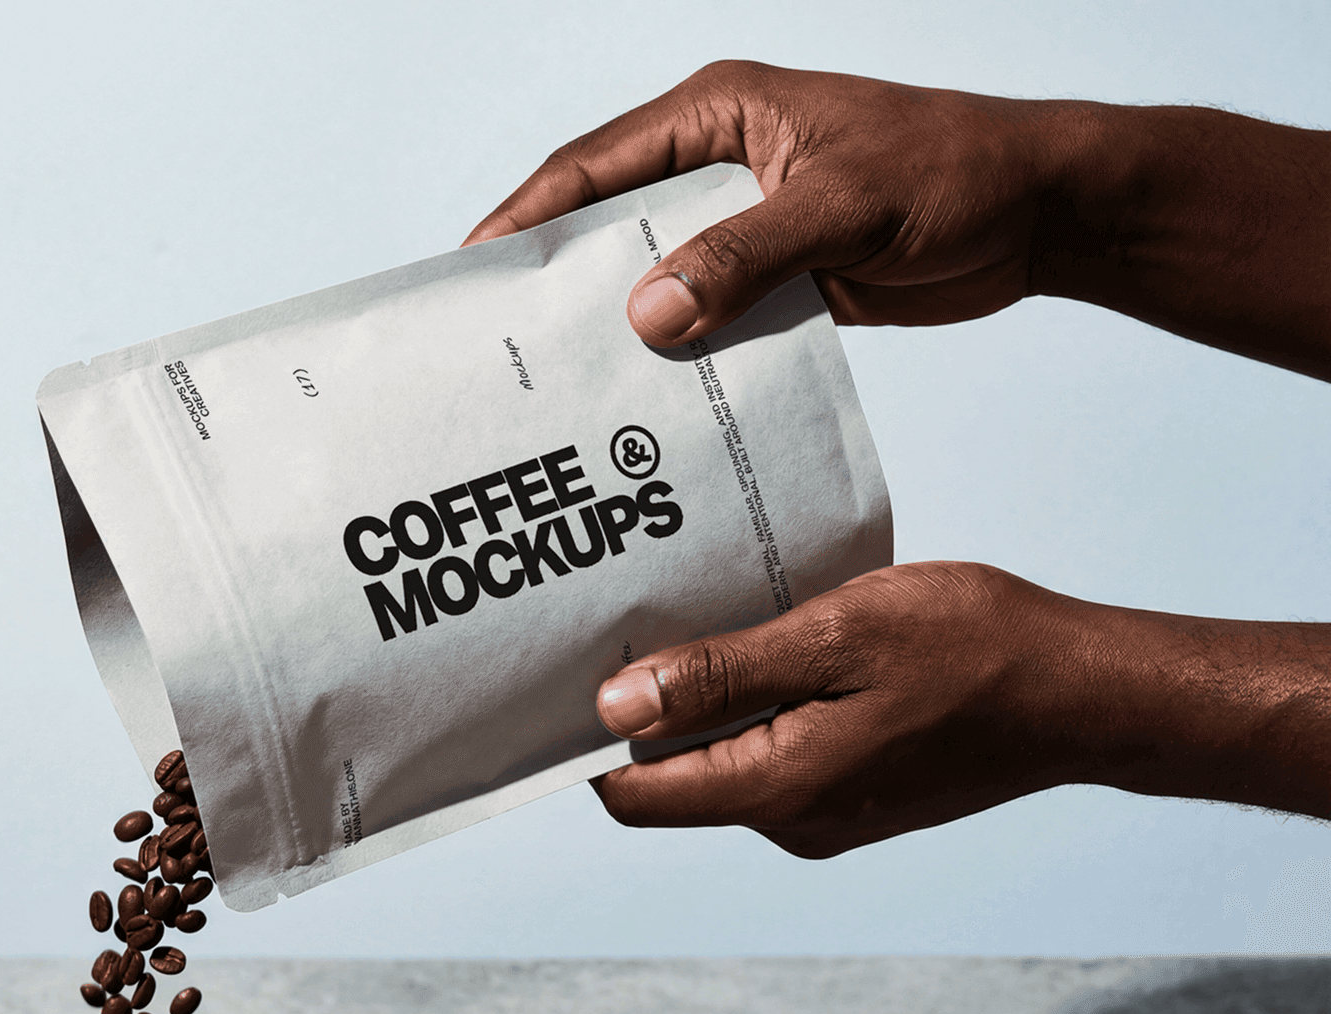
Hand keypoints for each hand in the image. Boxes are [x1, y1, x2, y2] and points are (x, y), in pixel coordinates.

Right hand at [464, 62, 1330, 376]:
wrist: (1041, 212)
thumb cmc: (954, 176)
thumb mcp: (844, 208)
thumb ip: (746, 256)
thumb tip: (647, 316)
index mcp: (719, 113)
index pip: (595, 165)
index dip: (527, 218)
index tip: (473, 275)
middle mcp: (720, 161)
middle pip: (610, 222)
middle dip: (557, 279)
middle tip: (499, 346)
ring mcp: (746, 220)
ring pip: (654, 274)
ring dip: (615, 324)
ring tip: (558, 386)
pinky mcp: (776, 272)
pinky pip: (706, 313)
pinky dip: (678, 351)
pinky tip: (647, 399)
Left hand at [590, 562, 1330, 855]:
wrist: (1082, 692)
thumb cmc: (971, 650)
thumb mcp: (834, 638)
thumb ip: (722, 675)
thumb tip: (613, 705)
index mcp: (774, 788)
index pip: (632, 793)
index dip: (583, 743)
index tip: (560, 674)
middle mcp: (789, 817)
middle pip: (670, 776)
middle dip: (638, 710)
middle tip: (620, 621)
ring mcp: (823, 810)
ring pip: (722, 759)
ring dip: (701, 699)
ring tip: (693, 617)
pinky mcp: (853, 789)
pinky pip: (771, 750)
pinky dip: (753, 703)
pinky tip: (763, 639)